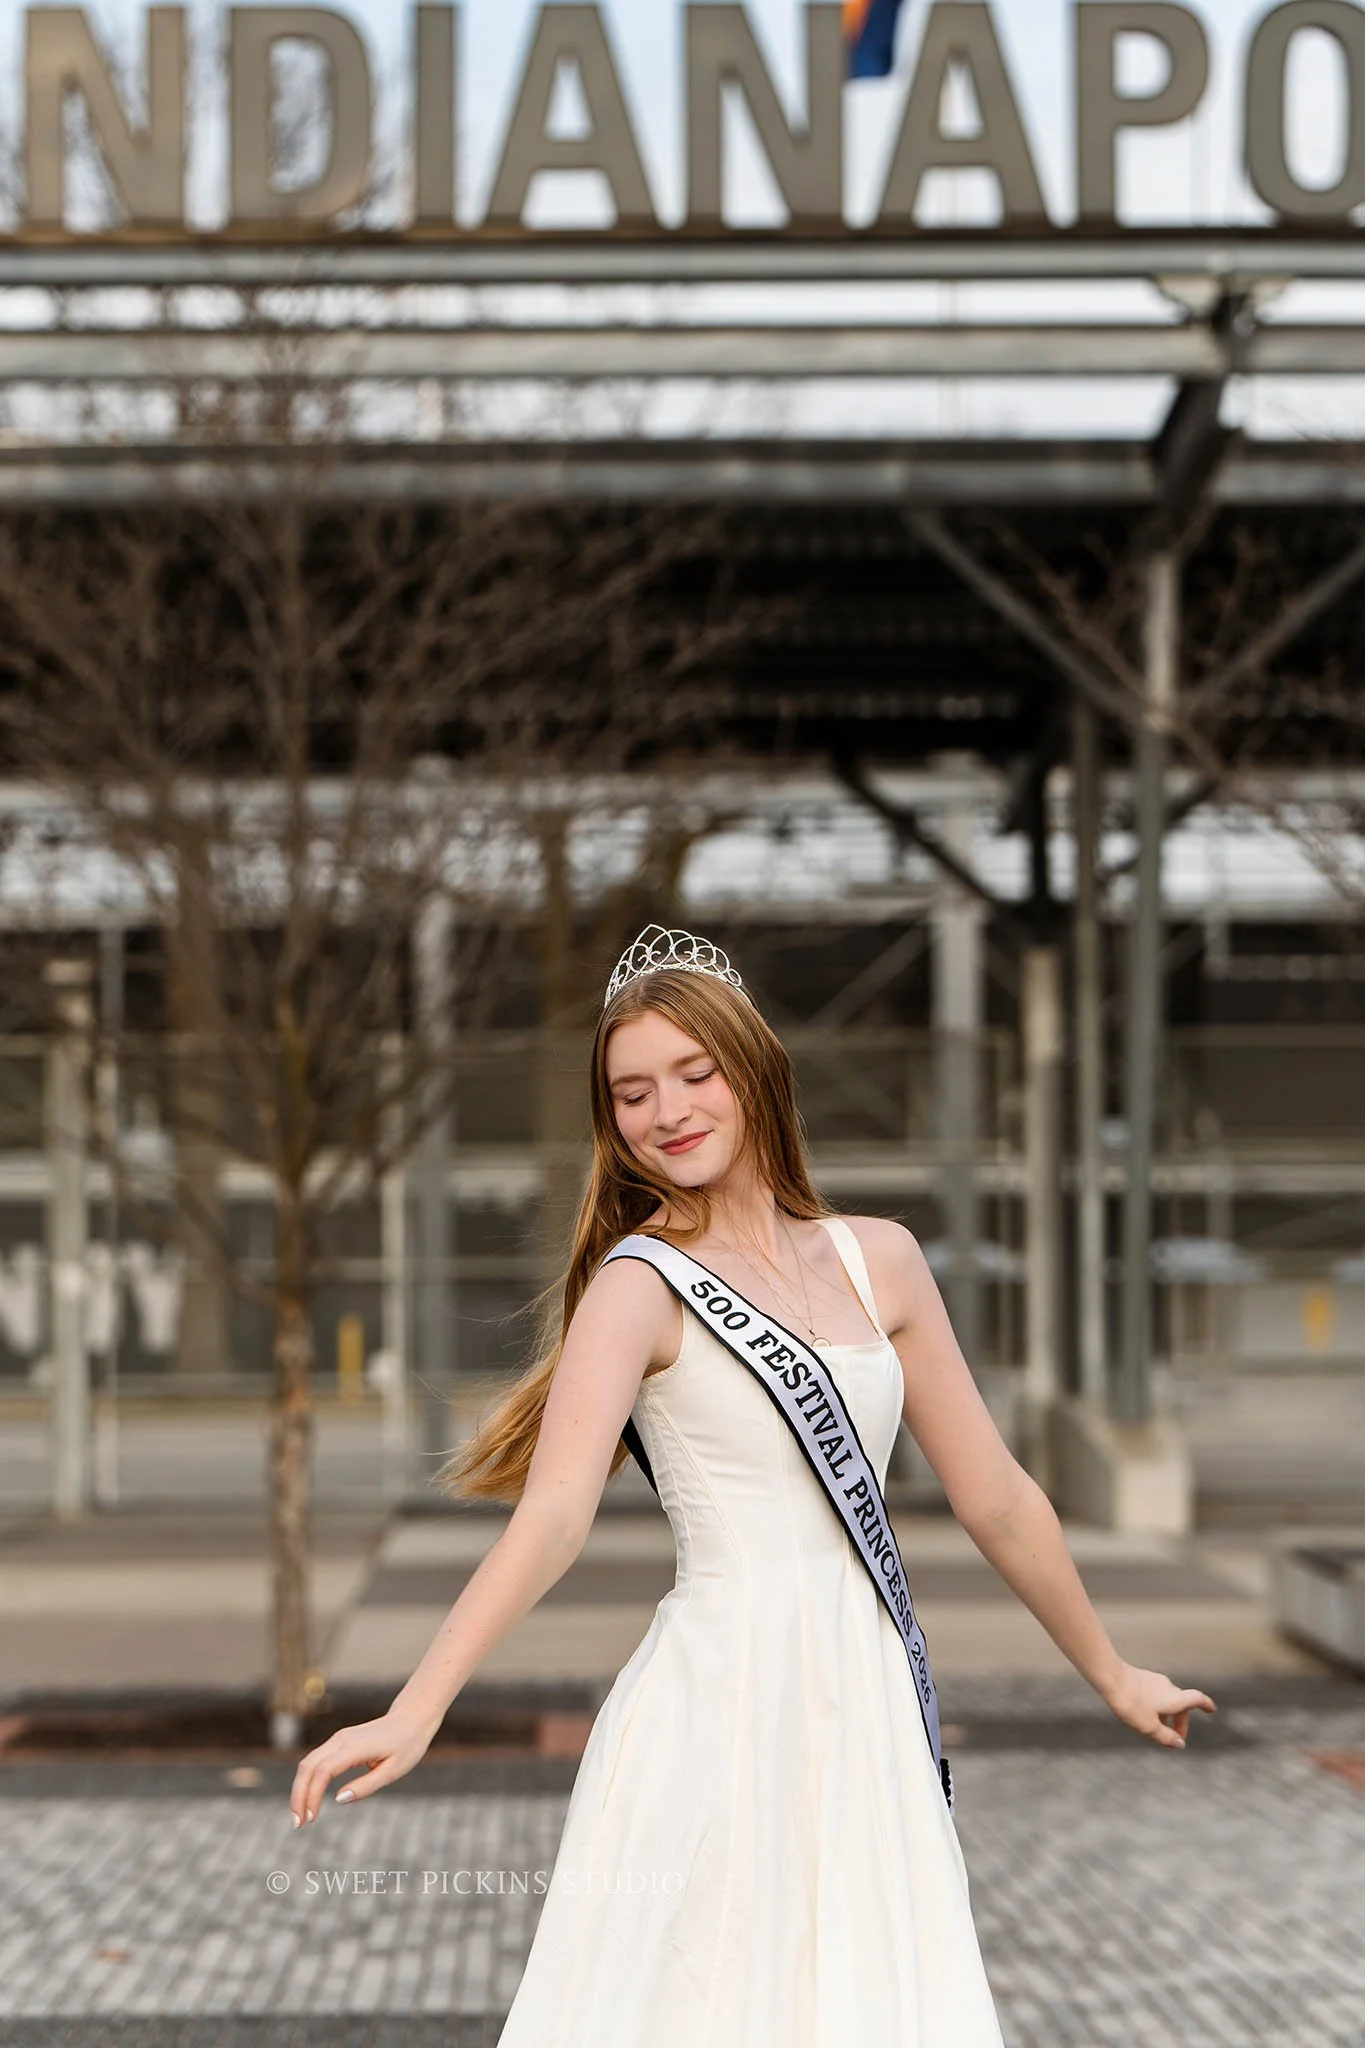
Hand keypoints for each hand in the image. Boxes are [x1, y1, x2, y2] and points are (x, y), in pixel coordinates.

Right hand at [289, 1707, 439, 1825]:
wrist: (411, 1718)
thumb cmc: (407, 1746)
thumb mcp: (394, 1771)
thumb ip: (366, 1785)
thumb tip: (338, 1799)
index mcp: (355, 1747)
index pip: (323, 1771)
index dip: (312, 1795)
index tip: (311, 1820)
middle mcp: (341, 1739)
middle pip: (307, 1766)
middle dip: (298, 1795)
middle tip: (297, 1825)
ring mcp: (338, 1738)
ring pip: (308, 1762)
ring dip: (300, 1789)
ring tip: (301, 1817)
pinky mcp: (338, 1742)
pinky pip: (316, 1761)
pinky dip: (307, 1781)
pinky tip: (309, 1800)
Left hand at [1100, 1661, 1217, 1749]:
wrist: (1111, 1678)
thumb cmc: (1131, 1703)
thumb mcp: (1149, 1727)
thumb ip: (1166, 1737)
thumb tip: (1180, 1744)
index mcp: (1175, 1698)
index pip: (1197, 1699)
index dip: (1206, 1704)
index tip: (1212, 1709)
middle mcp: (1169, 1687)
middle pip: (1181, 1705)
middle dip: (1180, 1722)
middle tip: (1174, 1738)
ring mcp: (1156, 1681)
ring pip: (1167, 1700)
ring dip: (1167, 1715)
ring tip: (1156, 1729)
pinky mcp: (1143, 1679)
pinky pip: (1156, 1695)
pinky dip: (1156, 1706)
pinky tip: (1143, 1715)